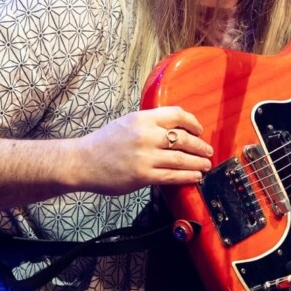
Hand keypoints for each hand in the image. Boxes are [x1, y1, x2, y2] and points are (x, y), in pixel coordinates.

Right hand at [72, 105, 213, 193]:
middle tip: (208, 151)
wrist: (82, 161)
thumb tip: (175, 129)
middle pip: (184, 139)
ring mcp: (145, 156)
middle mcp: (146, 135)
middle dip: (200, 146)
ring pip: (181, 159)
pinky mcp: (143, 176)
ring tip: (206, 165)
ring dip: (198, 162)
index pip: (177, 115)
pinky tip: (195, 176)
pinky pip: (172, 176)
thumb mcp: (127, 122)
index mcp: (142, 118)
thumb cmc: (104, 142)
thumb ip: (149, 123)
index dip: (193, 123)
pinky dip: (188, 176)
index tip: (199, 130)